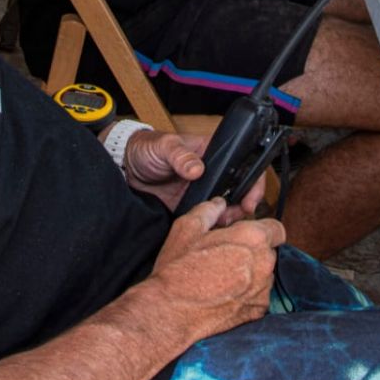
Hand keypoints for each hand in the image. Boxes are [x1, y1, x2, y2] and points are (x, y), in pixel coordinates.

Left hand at [122, 130, 262, 220]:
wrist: (125, 167)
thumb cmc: (147, 147)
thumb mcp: (164, 146)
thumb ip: (180, 156)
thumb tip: (197, 169)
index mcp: (212, 153)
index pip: (244, 165)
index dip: (253, 183)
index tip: (250, 200)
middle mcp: (212, 173)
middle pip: (239, 191)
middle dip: (242, 207)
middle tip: (236, 218)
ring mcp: (202, 191)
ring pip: (226, 208)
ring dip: (228, 218)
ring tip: (221, 226)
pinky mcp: (190, 207)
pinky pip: (207, 219)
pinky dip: (211, 226)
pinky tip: (209, 232)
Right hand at [142, 197, 284, 343]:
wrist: (171, 312)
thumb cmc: (178, 270)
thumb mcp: (188, 227)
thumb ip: (210, 209)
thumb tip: (219, 204)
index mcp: (252, 238)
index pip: (277, 228)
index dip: (263, 229)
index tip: (248, 234)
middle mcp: (264, 264)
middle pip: (270, 251)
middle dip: (254, 250)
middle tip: (228, 253)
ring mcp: (262, 290)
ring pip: (265, 274)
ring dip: (252, 272)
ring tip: (223, 274)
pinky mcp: (257, 311)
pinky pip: (259, 295)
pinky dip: (248, 293)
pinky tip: (225, 292)